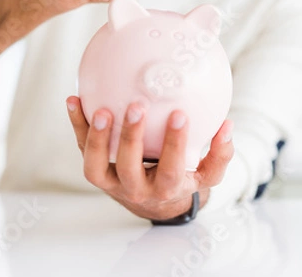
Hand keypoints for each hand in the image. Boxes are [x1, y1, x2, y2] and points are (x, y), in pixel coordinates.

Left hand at [66, 96, 234, 219]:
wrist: (153, 202)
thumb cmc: (182, 179)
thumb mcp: (206, 174)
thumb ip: (220, 154)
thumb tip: (227, 125)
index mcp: (166, 188)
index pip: (170, 168)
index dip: (174, 144)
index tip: (179, 114)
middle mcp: (136, 189)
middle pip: (130, 168)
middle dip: (132, 138)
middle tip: (137, 106)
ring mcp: (111, 181)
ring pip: (97, 167)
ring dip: (97, 139)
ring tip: (102, 110)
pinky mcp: (96, 169)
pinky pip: (82, 148)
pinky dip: (77, 125)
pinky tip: (74, 99)